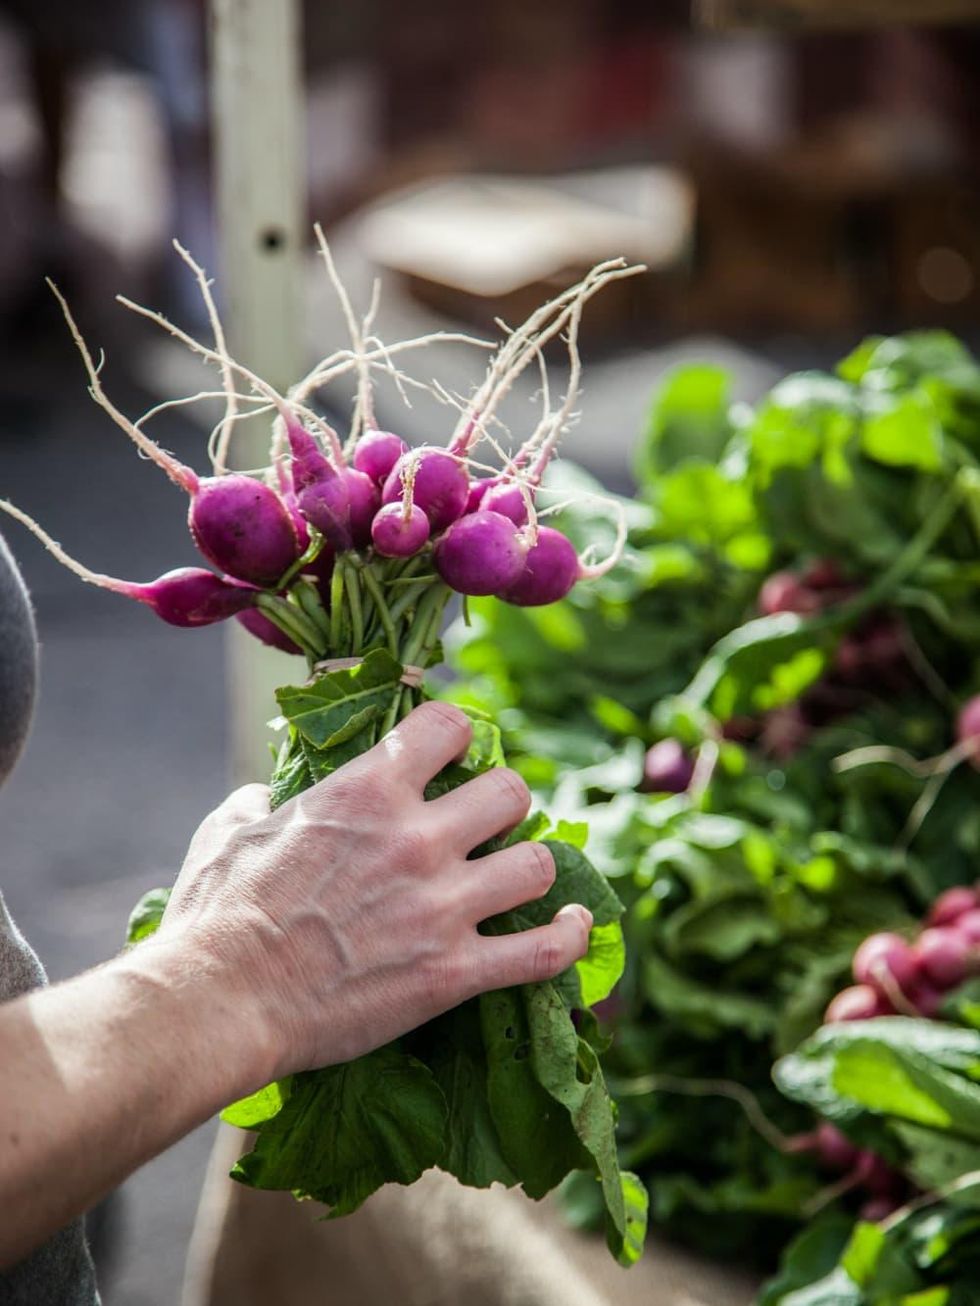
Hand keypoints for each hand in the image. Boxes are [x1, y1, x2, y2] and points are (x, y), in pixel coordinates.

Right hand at [156, 702, 591, 1083]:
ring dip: (530, 869)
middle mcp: (419, 837)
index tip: (452, 753)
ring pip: (539, 864)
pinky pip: (545, 951)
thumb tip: (267, 799)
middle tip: (485, 826)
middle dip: (502, 804)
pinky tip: (575, 925)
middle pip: (510, 791)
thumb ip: (261, 802)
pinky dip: (570, 938)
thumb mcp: (229, 831)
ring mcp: (444, 905)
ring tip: (516, 878)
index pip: (449, 724)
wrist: (221, 1001)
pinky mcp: (454, 973)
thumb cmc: (216, 915)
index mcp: (368, 789)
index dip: (456, 733)